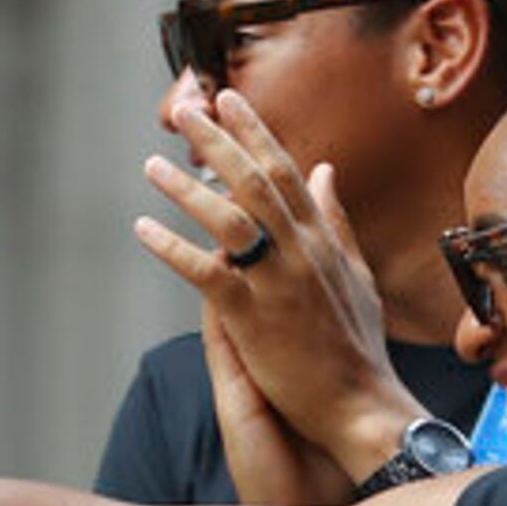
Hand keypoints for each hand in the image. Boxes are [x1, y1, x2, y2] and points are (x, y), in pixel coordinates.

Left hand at [142, 87, 421, 486]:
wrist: (363, 405)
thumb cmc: (359, 346)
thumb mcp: (356, 273)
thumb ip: (335, 220)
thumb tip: (323, 171)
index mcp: (323, 241)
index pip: (287, 172)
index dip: (256, 132)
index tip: (229, 99)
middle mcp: (302, 253)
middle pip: (255, 183)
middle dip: (218, 141)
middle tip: (184, 109)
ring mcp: (278, 284)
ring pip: (229, 221)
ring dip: (187, 190)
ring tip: (152, 164)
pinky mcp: (255, 317)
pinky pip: (207, 273)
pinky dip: (174, 249)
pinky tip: (143, 231)